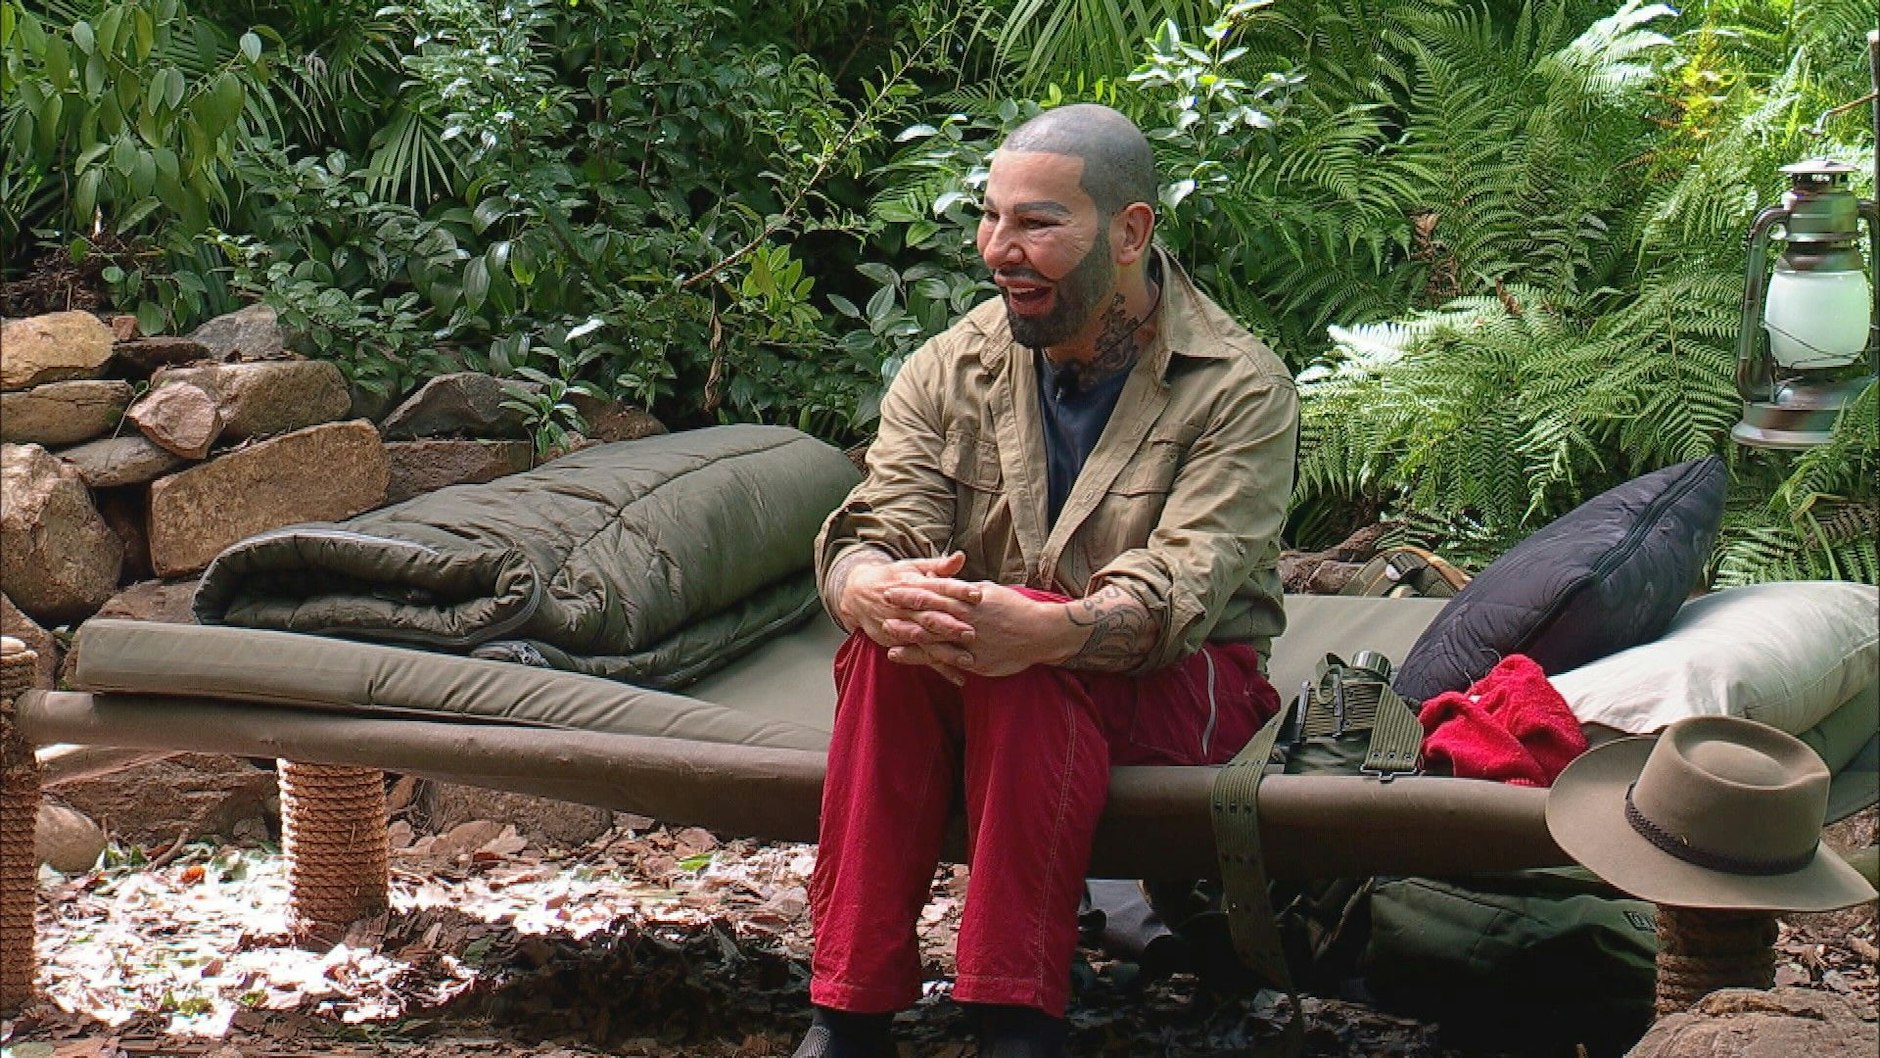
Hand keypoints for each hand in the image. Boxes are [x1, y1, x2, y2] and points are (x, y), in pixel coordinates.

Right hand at [838, 550, 982, 654]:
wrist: (857, 594)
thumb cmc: (892, 578)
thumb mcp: (912, 567)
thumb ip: (939, 565)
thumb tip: (961, 556)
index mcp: (914, 584)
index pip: (938, 586)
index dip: (957, 590)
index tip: (977, 593)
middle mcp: (907, 606)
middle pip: (931, 616)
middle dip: (950, 625)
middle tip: (972, 632)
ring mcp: (902, 626)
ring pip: (926, 640)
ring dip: (946, 651)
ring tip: (968, 660)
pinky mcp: (899, 642)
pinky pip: (921, 657)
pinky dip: (939, 668)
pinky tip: (958, 678)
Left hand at [887, 582, 1072, 679]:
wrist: (1041, 633)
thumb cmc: (1017, 609)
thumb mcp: (991, 592)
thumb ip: (968, 590)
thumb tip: (952, 582)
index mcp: (970, 600)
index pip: (935, 591)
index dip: (912, 589)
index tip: (892, 585)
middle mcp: (967, 619)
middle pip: (929, 612)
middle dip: (904, 608)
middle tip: (880, 603)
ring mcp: (970, 641)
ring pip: (934, 637)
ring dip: (909, 634)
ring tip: (887, 631)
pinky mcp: (975, 661)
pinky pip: (945, 660)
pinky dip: (924, 658)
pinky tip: (904, 657)